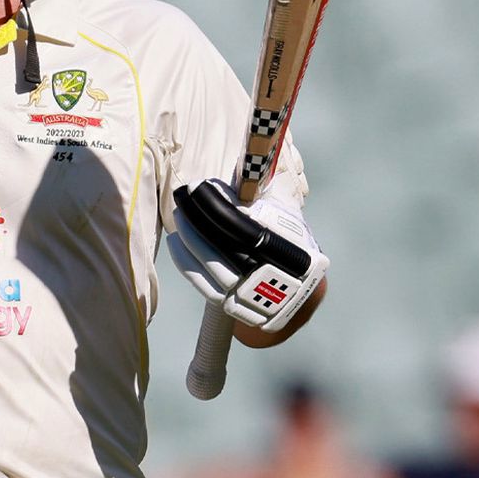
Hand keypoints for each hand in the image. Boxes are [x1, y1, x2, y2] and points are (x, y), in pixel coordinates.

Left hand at [168, 165, 326, 332]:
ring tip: (179, 217)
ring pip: (211, 268)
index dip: (215, 205)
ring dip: (189, 240)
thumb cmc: (287, 240)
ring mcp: (253, 294)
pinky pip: (204, 286)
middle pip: (223, 246)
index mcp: (288, 248)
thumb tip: (231, 170)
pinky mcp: (236, 307)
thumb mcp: (281, 216)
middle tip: (182, 199)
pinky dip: (186, 263)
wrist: (302, 288)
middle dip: (197, 220)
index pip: (240, 225)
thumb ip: (256, 196)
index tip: (196, 188)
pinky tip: (176, 243)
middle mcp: (272, 276)